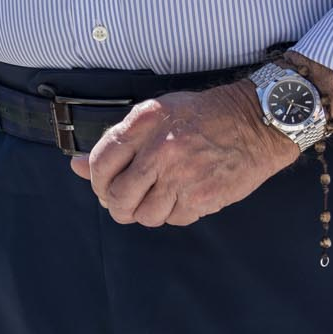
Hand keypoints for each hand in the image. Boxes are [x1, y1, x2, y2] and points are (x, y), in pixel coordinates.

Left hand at [76, 82, 297, 226]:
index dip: (95, 180)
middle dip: (116, 205)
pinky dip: (173, 214)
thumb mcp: (157, 114)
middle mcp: (161, 149)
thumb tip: (75, 166)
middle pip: (118, 196)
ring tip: (155, 198)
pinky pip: (173, 219)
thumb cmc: (204, 116)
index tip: (103, 185)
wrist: (257, 123)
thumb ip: (118, 141)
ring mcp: (182, 176)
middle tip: (124, 202)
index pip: (100, 162)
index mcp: (145, 122)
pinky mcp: (203, 198)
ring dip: (145, 212)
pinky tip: (181, 197)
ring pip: (144, 215)